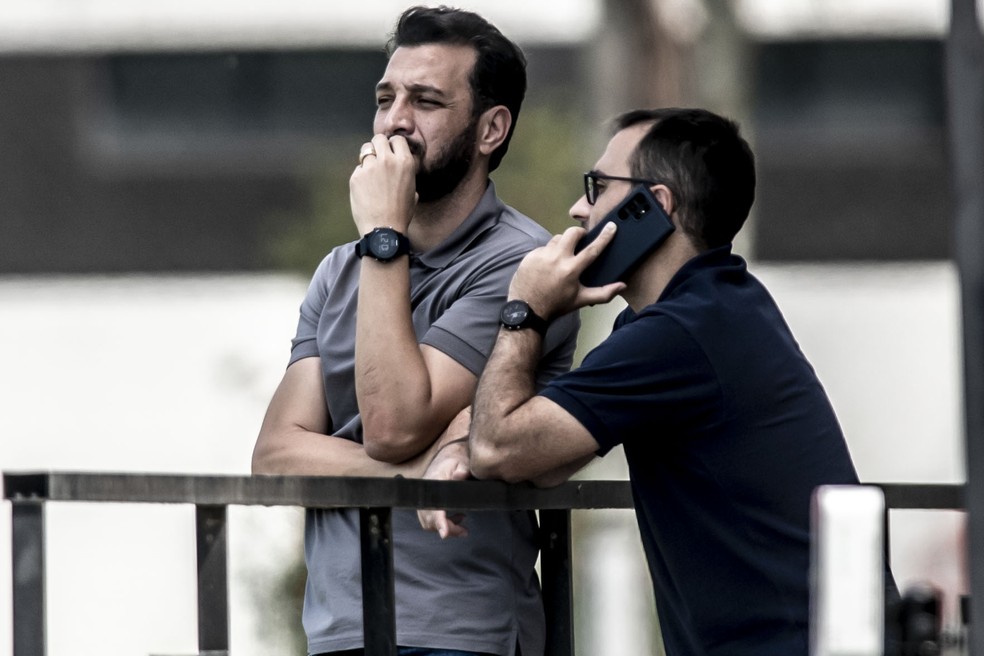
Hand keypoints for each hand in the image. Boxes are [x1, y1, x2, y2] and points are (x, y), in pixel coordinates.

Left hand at [350, 134, 417, 235]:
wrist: (383, 229)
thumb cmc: (401, 213)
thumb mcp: (413, 191)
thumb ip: (406, 174)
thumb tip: (401, 169)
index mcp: (405, 162)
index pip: (397, 139)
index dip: (393, 145)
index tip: (391, 152)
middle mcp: (387, 160)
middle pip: (378, 139)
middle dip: (378, 146)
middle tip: (379, 157)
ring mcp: (369, 167)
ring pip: (365, 150)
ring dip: (368, 158)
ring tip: (371, 172)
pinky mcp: (356, 176)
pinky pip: (358, 168)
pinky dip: (361, 175)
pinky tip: (365, 188)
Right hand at [417, 439, 470, 538]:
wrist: (447, 456)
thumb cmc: (456, 460)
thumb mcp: (462, 461)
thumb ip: (462, 468)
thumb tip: (460, 475)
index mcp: (434, 482)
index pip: (434, 506)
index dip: (439, 521)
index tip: (444, 533)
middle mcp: (425, 493)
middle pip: (431, 520)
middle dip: (448, 528)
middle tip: (464, 531)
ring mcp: (423, 499)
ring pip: (429, 523)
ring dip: (446, 527)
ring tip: (462, 525)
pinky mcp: (425, 503)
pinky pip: (429, 520)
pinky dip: (442, 523)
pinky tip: (457, 518)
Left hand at [508, 223, 625, 318]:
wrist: (528, 310)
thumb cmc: (556, 305)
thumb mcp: (581, 300)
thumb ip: (603, 293)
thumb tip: (621, 286)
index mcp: (571, 270)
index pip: (592, 249)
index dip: (604, 237)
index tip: (611, 227)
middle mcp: (556, 259)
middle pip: (572, 233)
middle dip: (579, 233)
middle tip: (581, 240)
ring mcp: (541, 256)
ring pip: (557, 238)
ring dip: (563, 243)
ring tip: (564, 255)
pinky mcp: (530, 256)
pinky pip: (544, 247)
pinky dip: (549, 252)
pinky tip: (549, 264)